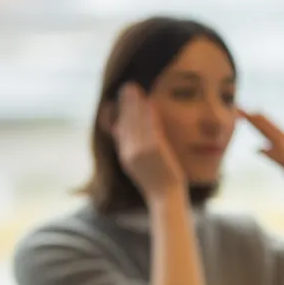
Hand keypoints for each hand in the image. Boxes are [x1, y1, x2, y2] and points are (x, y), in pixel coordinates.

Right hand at [112, 84, 185, 200]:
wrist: (165, 198)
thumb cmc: (158, 184)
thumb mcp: (139, 167)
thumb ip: (133, 152)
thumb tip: (129, 138)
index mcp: (125, 156)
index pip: (119, 129)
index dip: (119, 113)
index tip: (117, 99)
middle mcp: (129, 152)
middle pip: (126, 122)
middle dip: (126, 103)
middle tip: (127, 86)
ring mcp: (141, 151)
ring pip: (136, 122)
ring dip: (135, 103)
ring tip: (136, 89)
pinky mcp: (153, 151)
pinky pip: (150, 127)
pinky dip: (149, 114)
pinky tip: (150, 102)